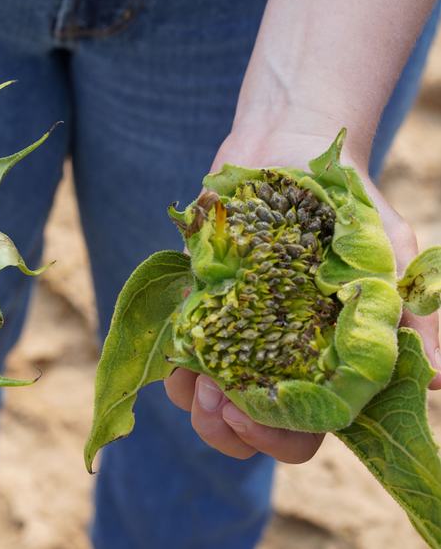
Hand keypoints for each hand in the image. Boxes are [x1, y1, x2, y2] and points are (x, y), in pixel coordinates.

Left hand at [164, 126, 440, 462]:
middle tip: (218, 403)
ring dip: (193, 401)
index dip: (279, 440)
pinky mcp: (200, 308)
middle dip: (228, 431)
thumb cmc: (346, 204)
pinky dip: (174, 362)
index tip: (254, 417)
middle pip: (247, 429)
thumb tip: (436, 380)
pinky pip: (179, 354)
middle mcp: (277, 359)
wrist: (288, 149)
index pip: (305, 431)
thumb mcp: (385, 252)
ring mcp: (234, 336)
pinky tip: (180, 351)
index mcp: (325, 362)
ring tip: (195, 379)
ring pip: (205, 400)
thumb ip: (409, 312)